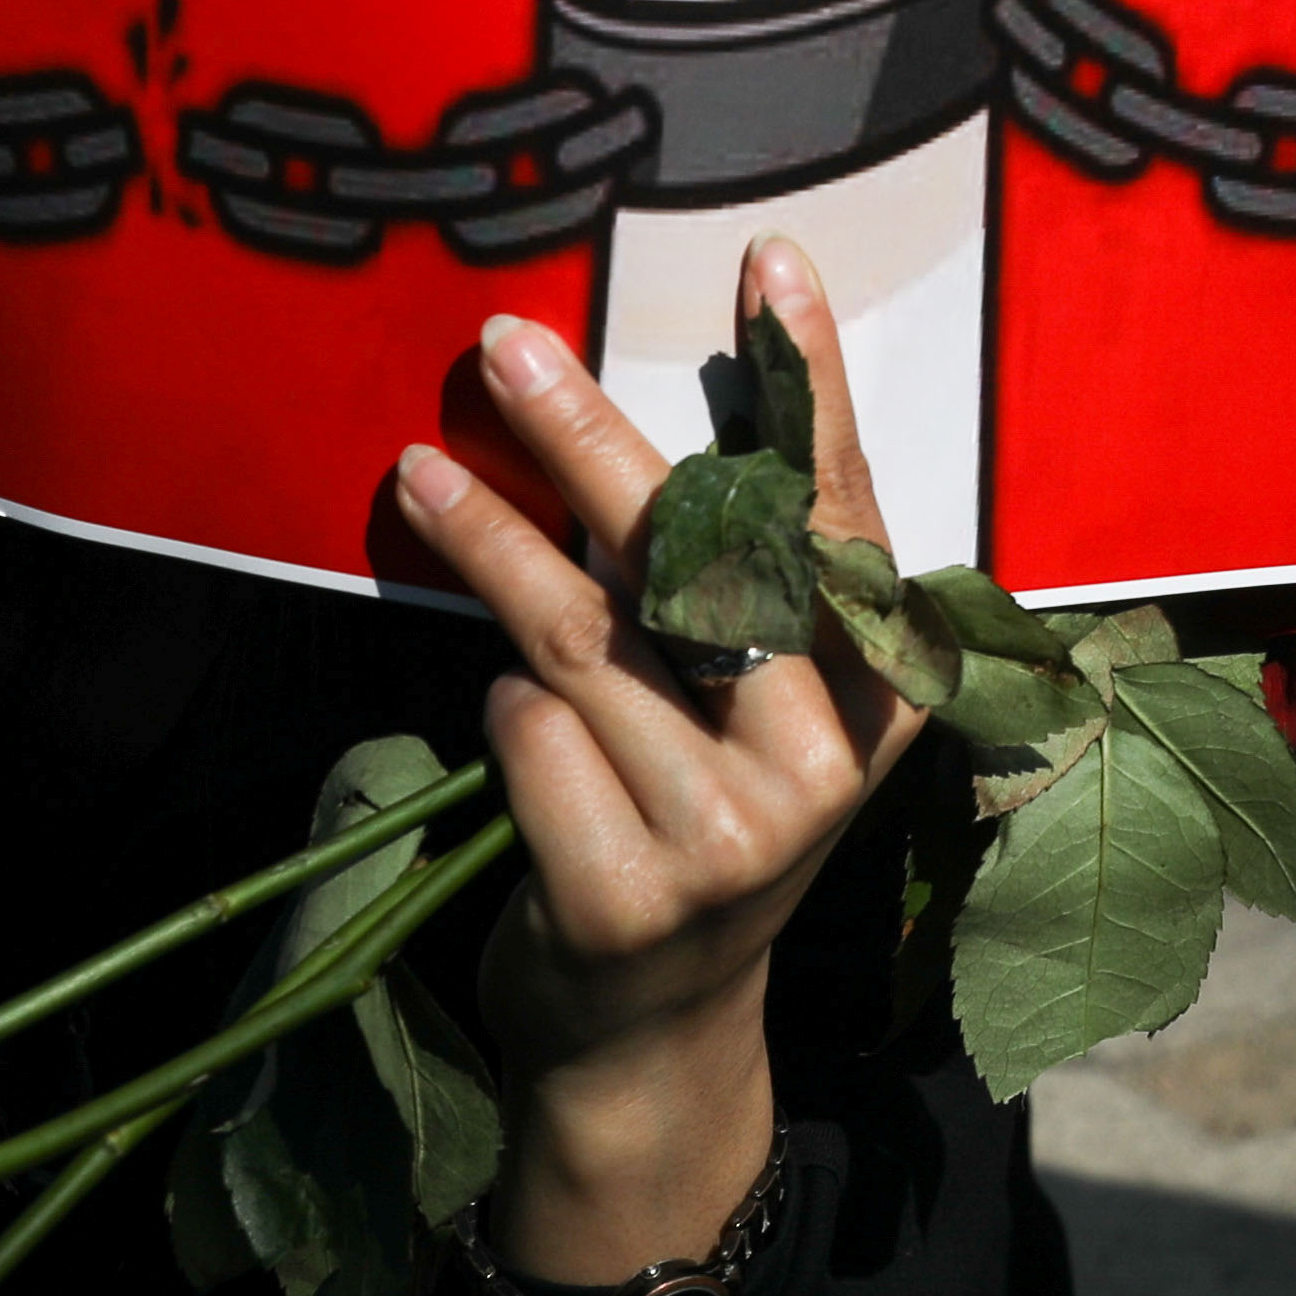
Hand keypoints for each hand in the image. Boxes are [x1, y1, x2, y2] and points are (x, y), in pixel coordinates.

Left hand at [388, 239, 928, 1279]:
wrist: (649, 1032)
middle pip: (696, 561)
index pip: (838, 509)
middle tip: (506, 346)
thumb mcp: (754, 709)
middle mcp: (827, 761)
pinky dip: (500, 712)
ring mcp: (734, 839)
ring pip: (587, 645)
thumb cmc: (692, 817)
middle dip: (594, 440)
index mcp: (877, 692)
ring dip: (490, 546)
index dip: (807, 385)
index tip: (767, 264)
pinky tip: (499, 713)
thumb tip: (662, 419)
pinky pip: (531, 743)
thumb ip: (740, 588)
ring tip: (418, 471)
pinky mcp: (630, 898)